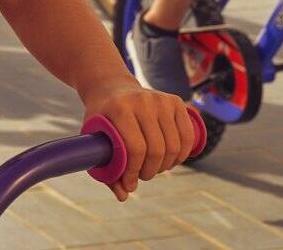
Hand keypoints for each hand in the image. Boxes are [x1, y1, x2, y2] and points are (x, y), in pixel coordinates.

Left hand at [83, 77, 194, 200]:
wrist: (111, 87)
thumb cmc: (102, 118)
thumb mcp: (95, 138)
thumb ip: (107, 168)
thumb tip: (124, 195)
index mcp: (120, 108)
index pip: (135, 148)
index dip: (134, 172)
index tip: (129, 183)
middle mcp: (142, 100)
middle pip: (156, 149)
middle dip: (150, 171)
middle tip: (142, 175)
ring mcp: (161, 99)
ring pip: (173, 146)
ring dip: (165, 166)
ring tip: (153, 167)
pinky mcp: (175, 101)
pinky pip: (187, 136)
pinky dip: (182, 154)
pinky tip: (171, 160)